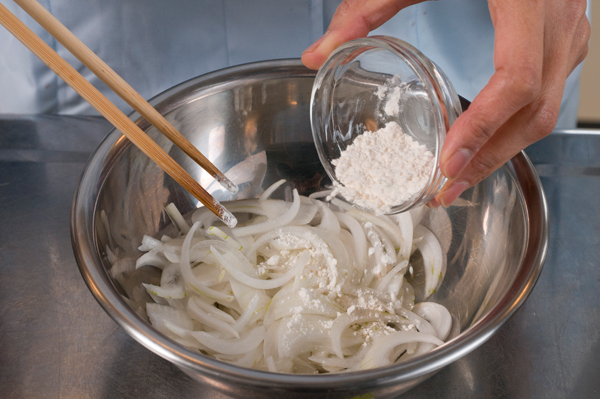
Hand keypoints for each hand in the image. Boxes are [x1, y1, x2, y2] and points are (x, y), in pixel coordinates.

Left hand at [302, 0, 589, 207]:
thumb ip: (367, 6)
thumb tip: (317, 52)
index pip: (515, 79)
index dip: (484, 127)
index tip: (449, 162)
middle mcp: (557, 18)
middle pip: (537, 110)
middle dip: (491, 158)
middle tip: (447, 188)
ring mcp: (569, 28)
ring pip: (549, 107)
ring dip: (506, 148)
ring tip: (461, 175)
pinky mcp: (564, 34)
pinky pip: (551, 91)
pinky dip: (517, 124)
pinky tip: (486, 139)